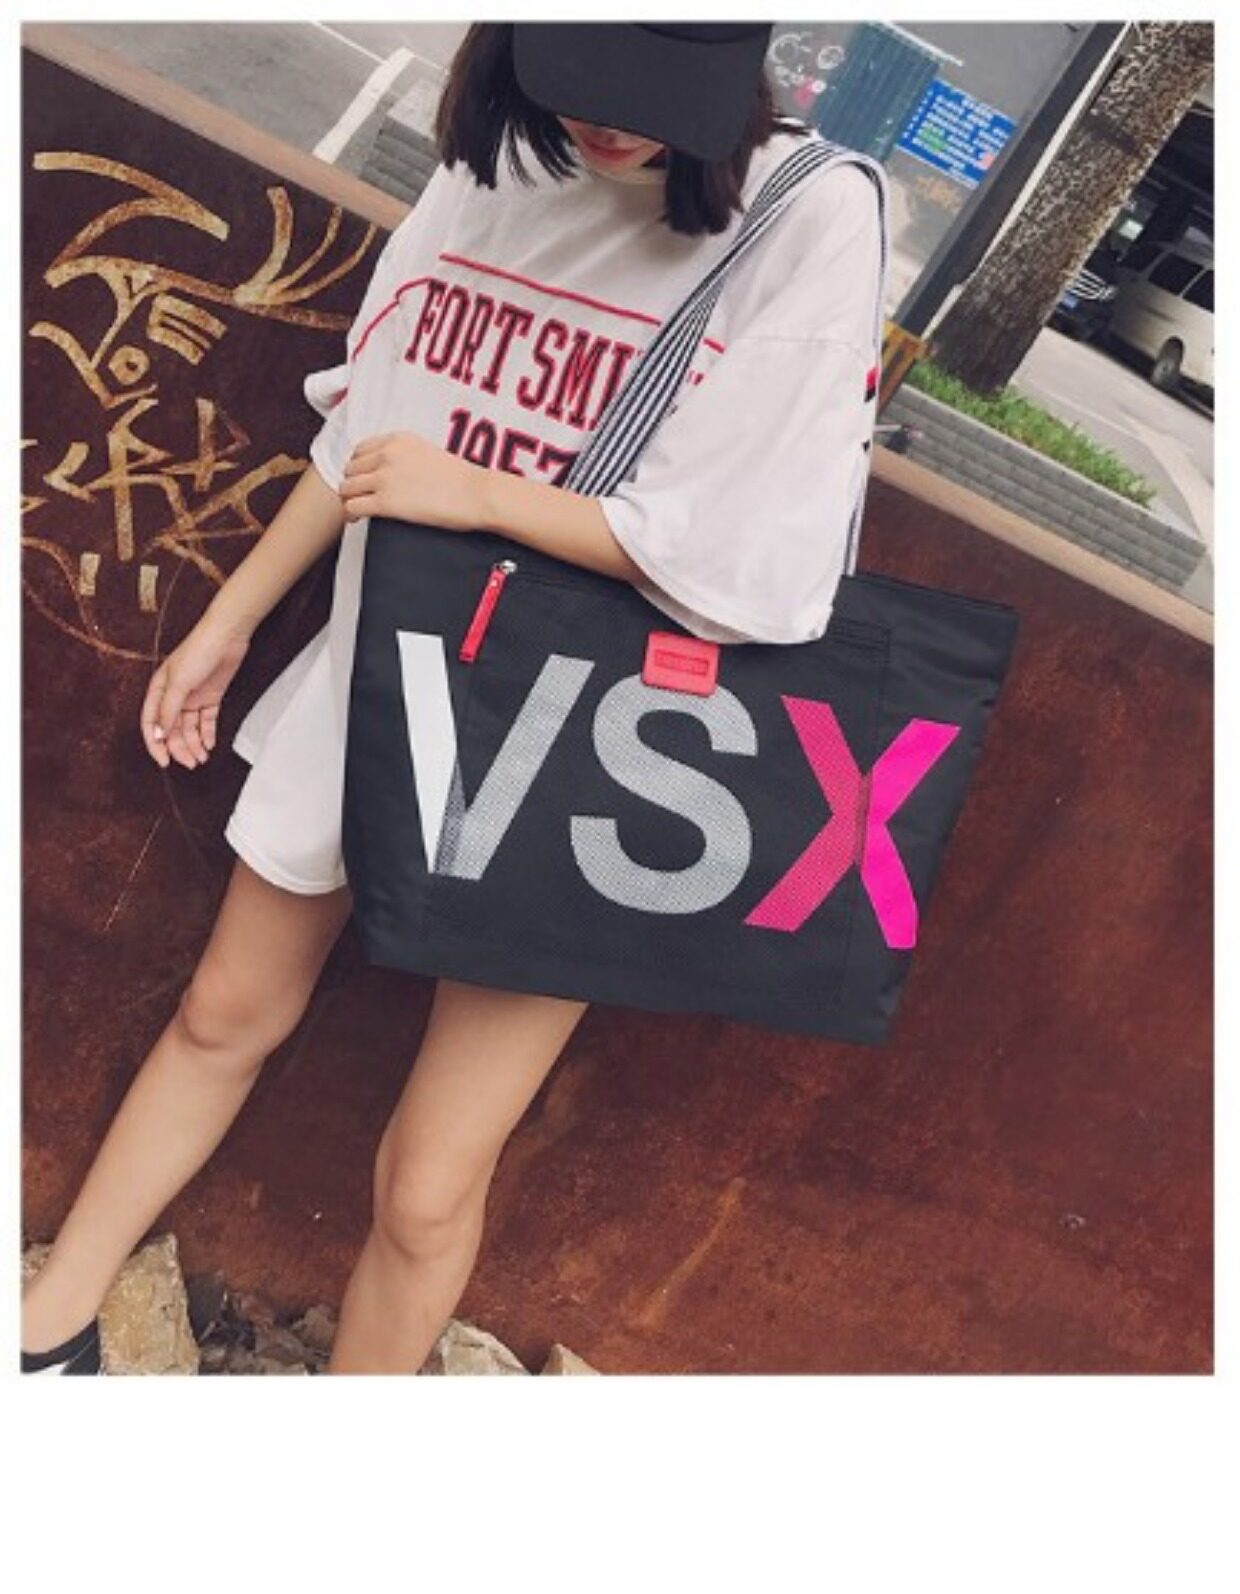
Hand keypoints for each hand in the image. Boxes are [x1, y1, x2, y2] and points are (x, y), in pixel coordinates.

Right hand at [140, 612, 251, 770]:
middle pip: (172, 729)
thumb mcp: (178, 683)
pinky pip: (206, 721)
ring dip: (194, 744)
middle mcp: (174, 696)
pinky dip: (207, 734)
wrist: (226, 636)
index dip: (156, 743)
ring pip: (189, 728)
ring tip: (201, 758)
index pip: (151, 723)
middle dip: (180, 748)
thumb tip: (159, 733)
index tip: (164, 761)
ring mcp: (192, 697)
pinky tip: (208, 745)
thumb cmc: (198, 651)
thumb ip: (168, 710)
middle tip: (190, 763)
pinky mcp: (211, 696)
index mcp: (159, 690)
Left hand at [340, 431, 487, 531]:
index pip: (360, 450)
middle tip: (359, 497)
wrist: (476, 494)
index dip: (359, 466)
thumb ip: (405, 456)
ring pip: (346, 487)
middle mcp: (387, 455)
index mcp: (398, 440)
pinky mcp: (386, 502)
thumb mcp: (428, 453)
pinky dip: (352, 514)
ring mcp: (385, 478)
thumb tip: (392, 472)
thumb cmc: (462, 480)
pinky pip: (353, 507)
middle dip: (353, 483)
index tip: (363, 478)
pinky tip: (358, 520)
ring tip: (358, 509)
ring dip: (349, 499)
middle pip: (350, 468)